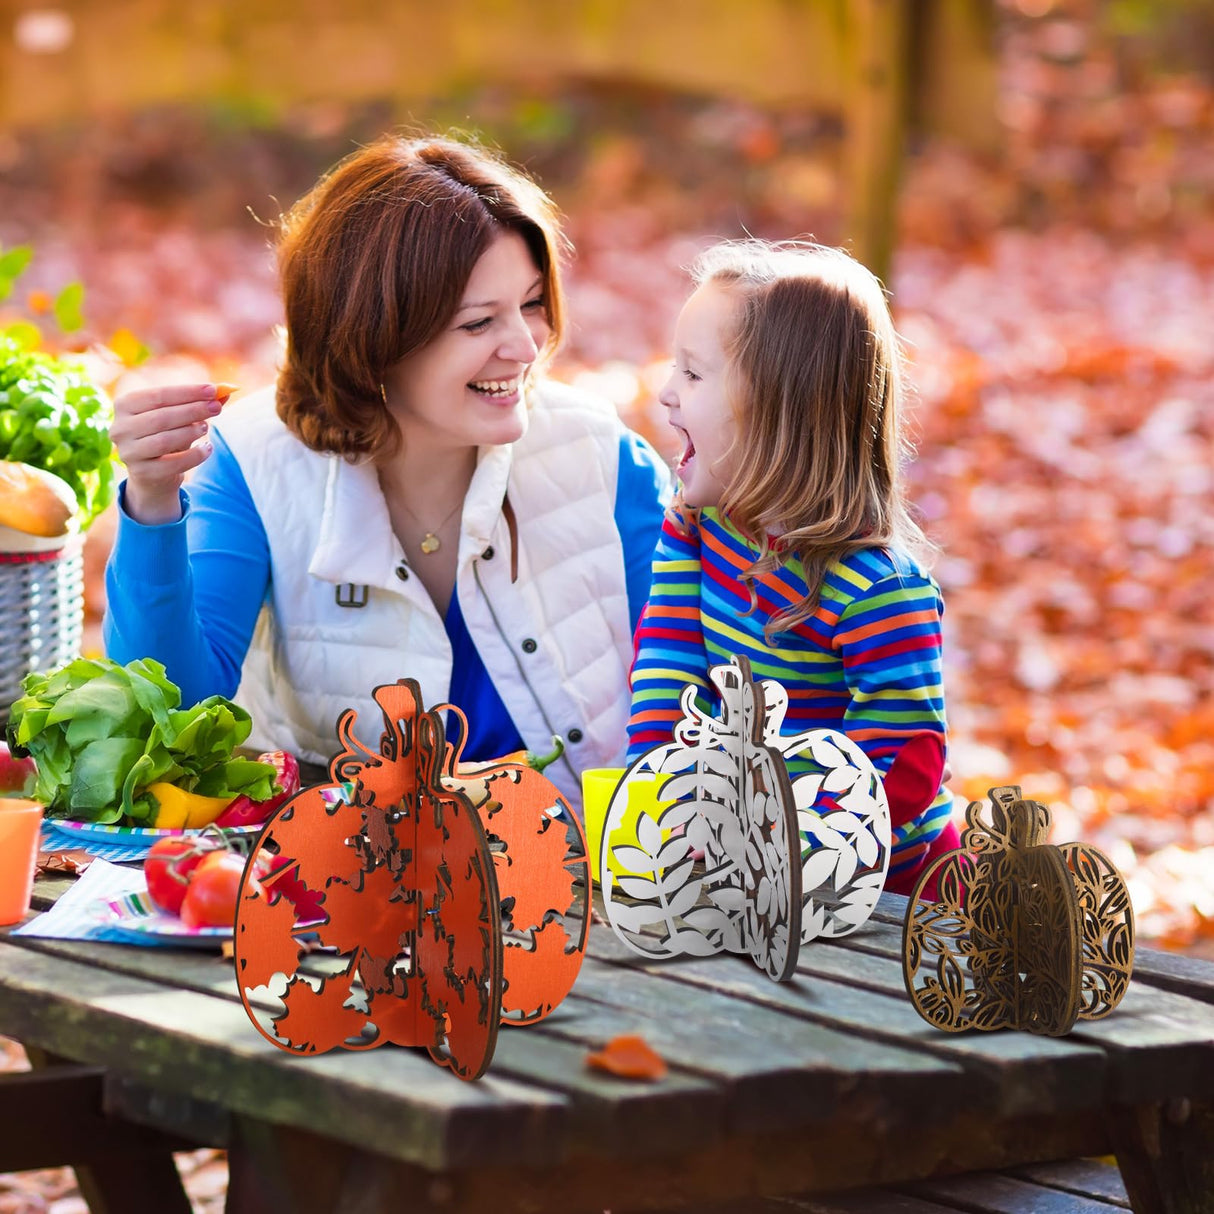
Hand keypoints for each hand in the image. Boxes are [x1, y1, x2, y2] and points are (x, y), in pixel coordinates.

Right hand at [110, 383, 223, 523]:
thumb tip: (226, 391)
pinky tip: (207, 449)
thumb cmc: (167, 435)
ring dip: (190, 432)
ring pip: (164, 440)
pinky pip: (172, 464)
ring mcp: (128, 452)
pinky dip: (194, 456)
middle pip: (161, 417)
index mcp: (125, 405)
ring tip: (206, 427)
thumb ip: (199, 403)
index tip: (213, 390)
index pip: (157, 395)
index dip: (186, 392)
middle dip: (193, 410)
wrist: (154, 472)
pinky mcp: (141, 472)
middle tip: (216, 407)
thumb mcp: (179, 417)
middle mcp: (120, 428)